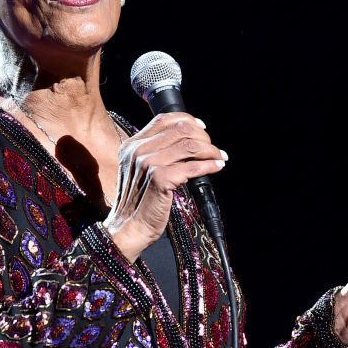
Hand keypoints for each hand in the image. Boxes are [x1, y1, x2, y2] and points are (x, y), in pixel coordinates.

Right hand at [103, 112, 226, 261]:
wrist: (128, 228)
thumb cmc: (137, 203)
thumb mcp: (139, 170)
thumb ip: (155, 153)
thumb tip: (187, 142)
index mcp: (132, 145)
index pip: (163, 120)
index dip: (187, 120)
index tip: (201, 128)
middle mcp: (138, 150)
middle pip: (180, 130)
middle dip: (203, 137)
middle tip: (213, 148)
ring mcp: (148, 163)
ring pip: (190, 145)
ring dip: (210, 150)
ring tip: (219, 157)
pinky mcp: (160, 178)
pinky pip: (193, 166)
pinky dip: (209, 165)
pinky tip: (216, 167)